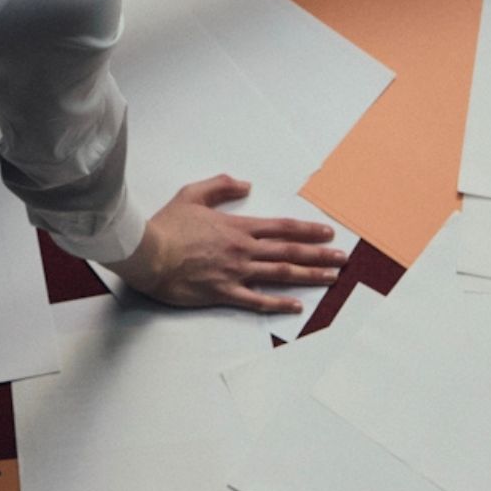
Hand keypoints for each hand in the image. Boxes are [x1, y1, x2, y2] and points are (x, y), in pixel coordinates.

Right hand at [104, 174, 346, 313]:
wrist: (147, 253)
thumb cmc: (166, 226)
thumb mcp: (192, 194)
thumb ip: (221, 186)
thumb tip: (245, 184)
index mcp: (237, 227)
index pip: (282, 228)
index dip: (308, 231)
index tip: (328, 234)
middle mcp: (243, 250)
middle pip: (289, 252)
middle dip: (320, 255)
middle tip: (343, 258)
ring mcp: (236, 273)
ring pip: (281, 275)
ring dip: (310, 276)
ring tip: (331, 278)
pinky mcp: (223, 293)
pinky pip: (257, 301)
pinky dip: (279, 304)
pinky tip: (297, 306)